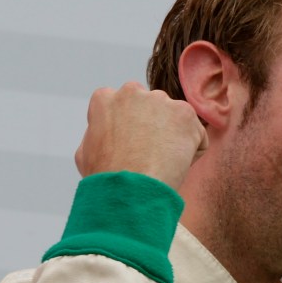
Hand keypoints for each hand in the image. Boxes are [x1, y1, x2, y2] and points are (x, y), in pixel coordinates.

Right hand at [75, 82, 207, 189]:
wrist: (130, 190)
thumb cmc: (106, 179)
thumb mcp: (85, 153)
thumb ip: (97, 134)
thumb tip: (103, 134)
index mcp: (105, 99)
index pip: (123, 108)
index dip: (128, 130)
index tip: (129, 149)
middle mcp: (132, 92)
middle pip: (150, 109)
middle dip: (153, 128)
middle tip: (149, 156)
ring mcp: (160, 101)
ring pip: (174, 120)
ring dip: (173, 139)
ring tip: (162, 165)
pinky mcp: (185, 114)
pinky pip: (195, 136)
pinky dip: (191, 152)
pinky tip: (176, 167)